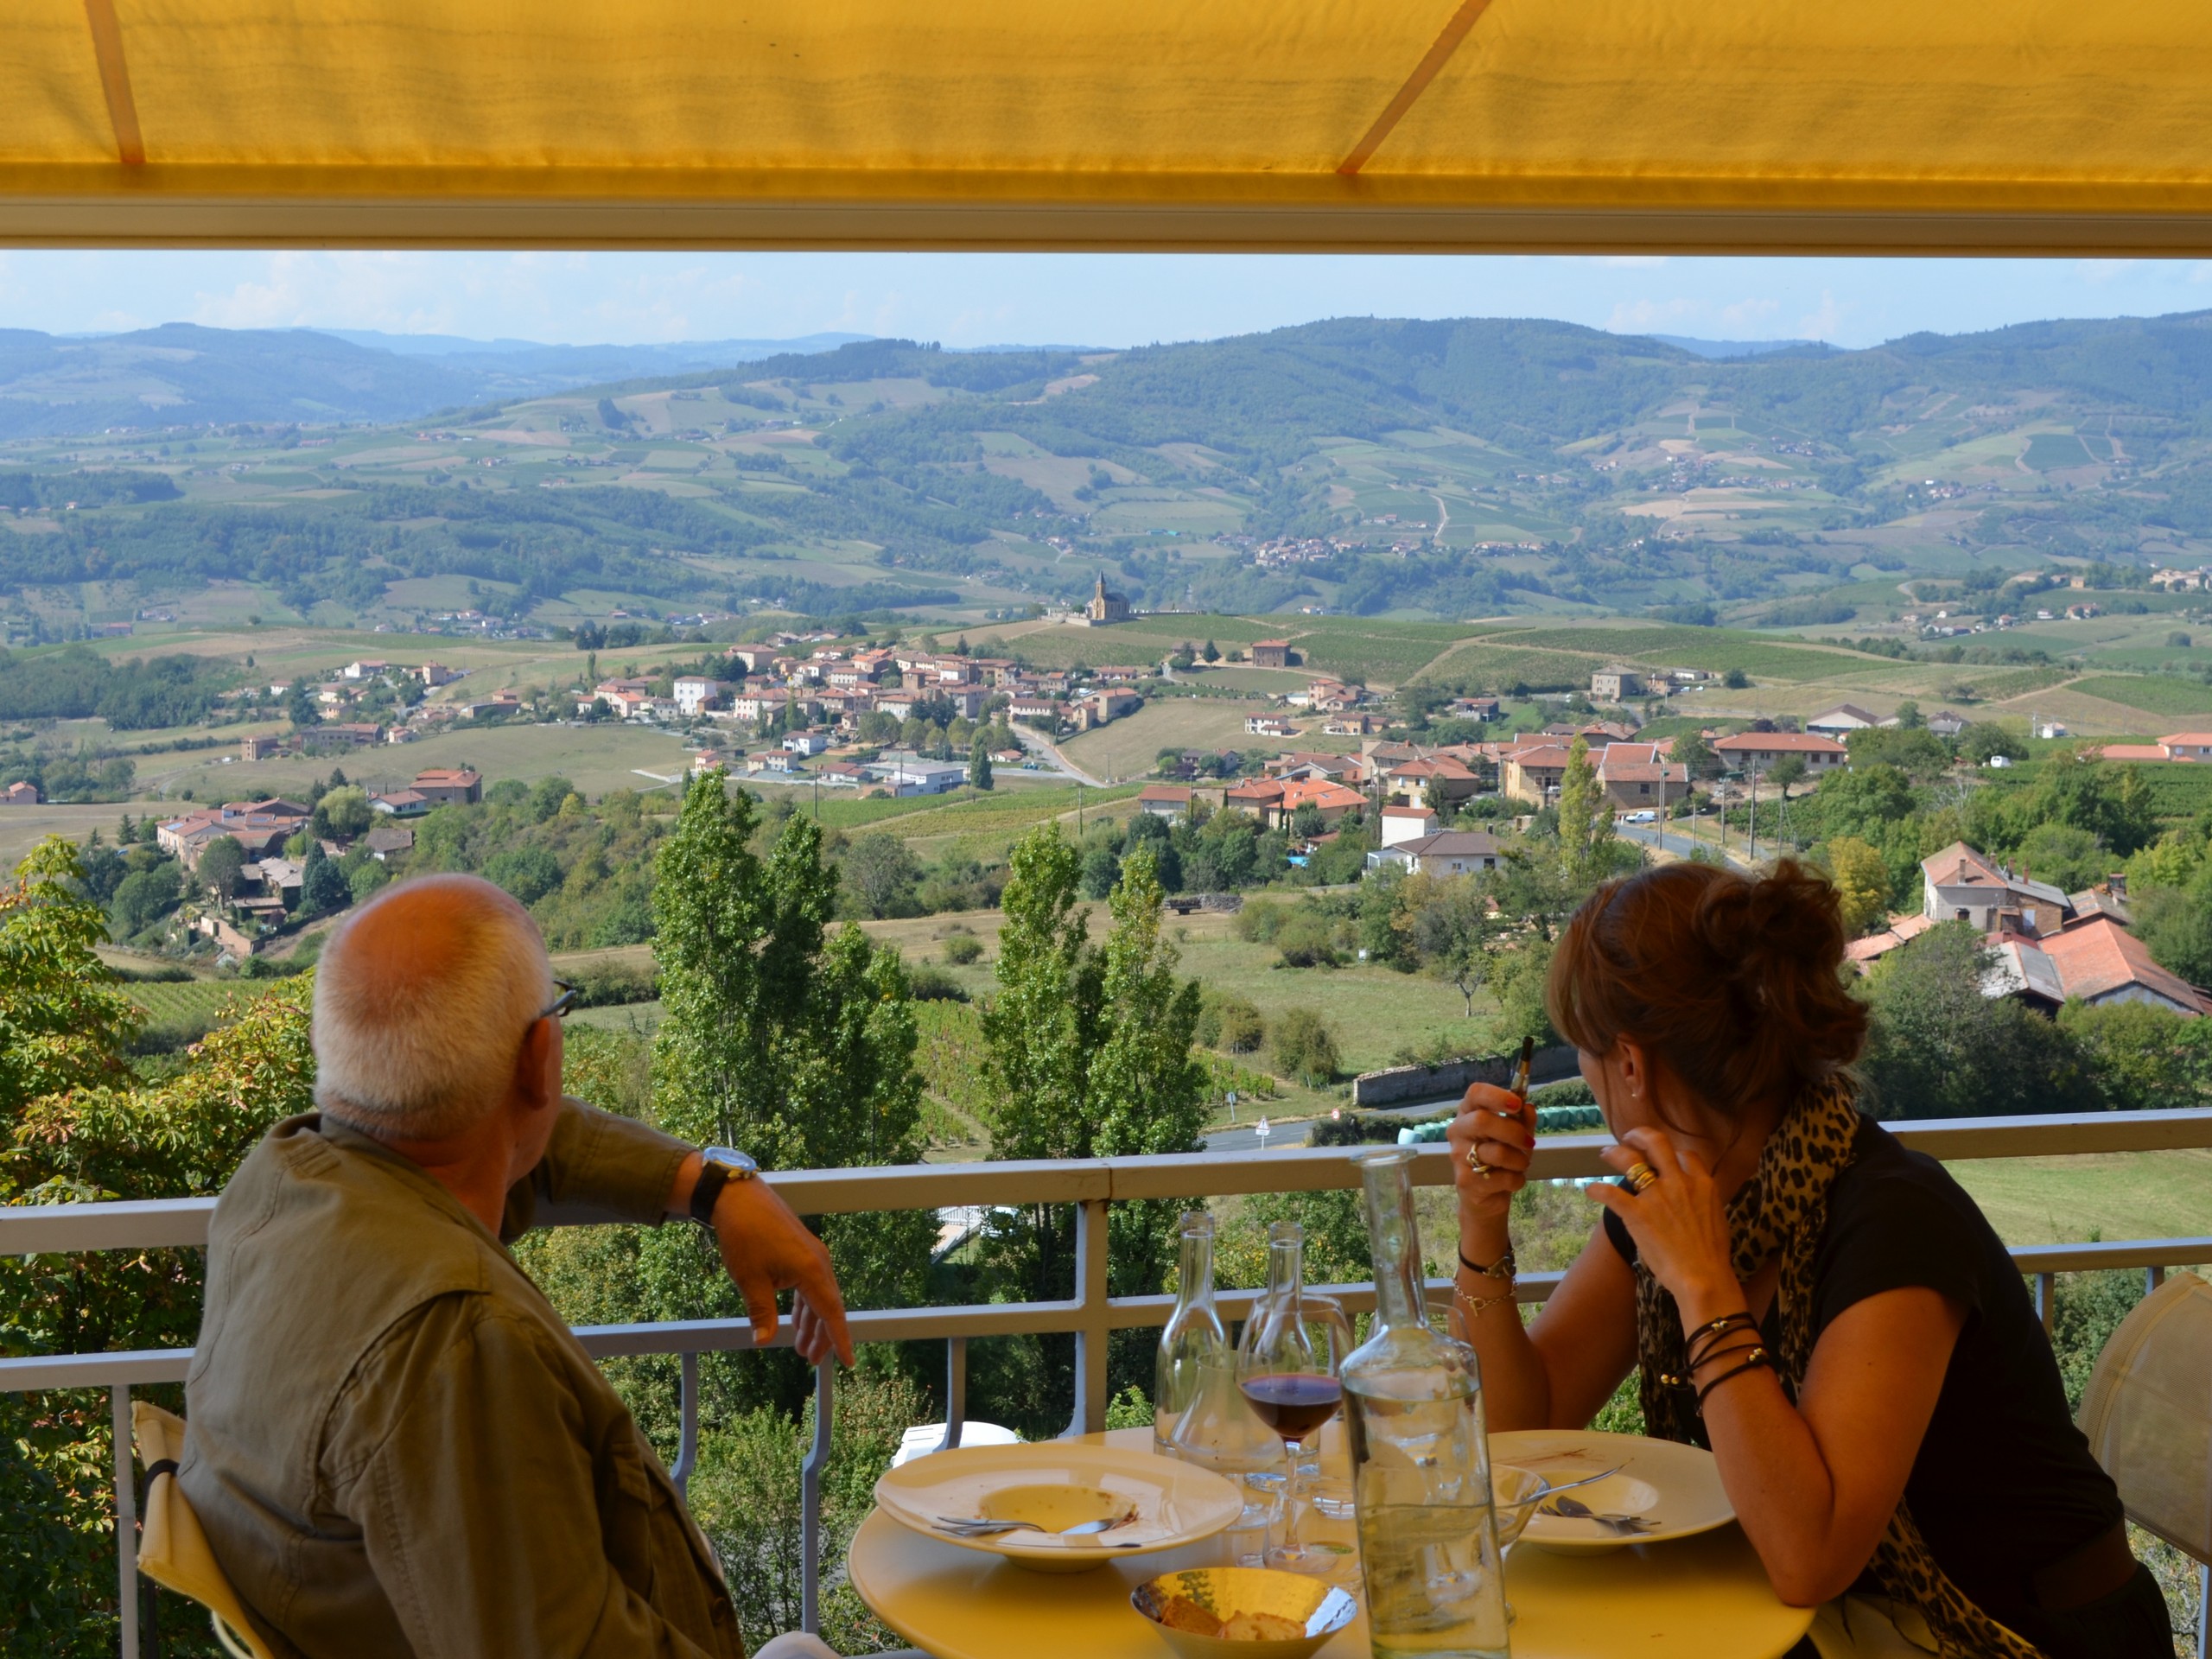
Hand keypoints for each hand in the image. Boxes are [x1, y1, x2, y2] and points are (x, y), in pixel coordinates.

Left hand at [710, 1175, 855, 1367]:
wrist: (738, 1197)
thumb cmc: (745, 1235)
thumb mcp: (750, 1280)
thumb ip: (762, 1313)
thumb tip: (764, 1341)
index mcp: (811, 1271)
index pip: (832, 1313)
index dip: (840, 1339)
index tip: (848, 1361)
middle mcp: (819, 1262)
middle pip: (828, 1306)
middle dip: (822, 1335)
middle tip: (811, 1359)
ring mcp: (812, 1254)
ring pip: (819, 1295)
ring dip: (812, 1321)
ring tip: (801, 1345)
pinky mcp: (802, 1250)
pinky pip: (810, 1283)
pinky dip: (805, 1303)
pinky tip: (796, 1317)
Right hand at [1447, 1081, 1533, 1225]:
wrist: (1487, 1196)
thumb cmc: (1500, 1159)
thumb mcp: (1516, 1137)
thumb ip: (1523, 1120)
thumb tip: (1528, 1107)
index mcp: (1469, 1113)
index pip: (1475, 1093)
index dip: (1497, 1095)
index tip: (1517, 1103)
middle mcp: (1458, 1131)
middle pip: (1482, 1120)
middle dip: (1514, 1132)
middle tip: (1530, 1143)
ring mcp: (1458, 1156)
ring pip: (1497, 1152)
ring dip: (1520, 1160)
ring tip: (1521, 1165)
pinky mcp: (1466, 1181)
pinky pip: (1502, 1177)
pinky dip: (1516, 1180)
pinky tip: (1512, 1181)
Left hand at [1585, 1126, 1739, 1318]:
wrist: (1704, 1276)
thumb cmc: (1711, 1255)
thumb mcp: (1716, 1217)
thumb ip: (1702, 1201)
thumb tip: (1693, 1200)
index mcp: (1701, 1184)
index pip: (1685, 1155)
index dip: (1672, 1153)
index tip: (1661, 1157)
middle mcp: (1679, 1182)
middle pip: (1656, 1143)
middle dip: (1640, 1136)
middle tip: (1629, 1139)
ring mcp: (1656, 1196)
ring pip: (1630, 1160)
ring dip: (1615, 1153)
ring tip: (1606, 1153)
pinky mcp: (1637, 1213)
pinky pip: (1610, 1193)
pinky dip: (1597, 1190)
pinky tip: (1590, 1190)